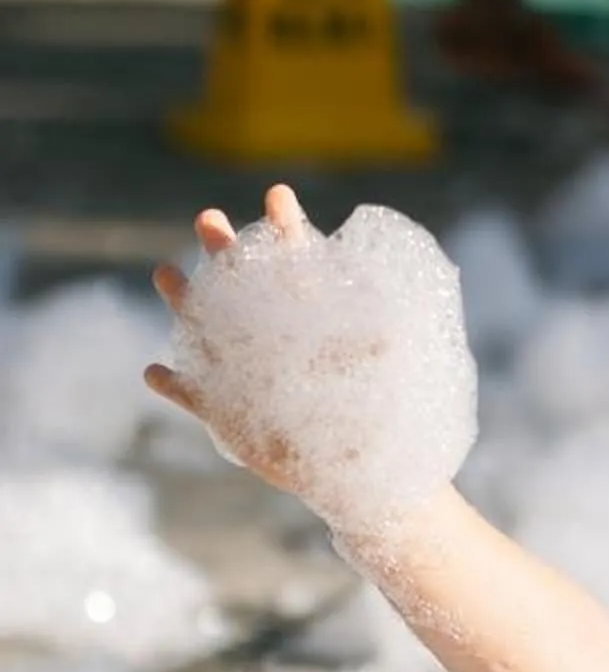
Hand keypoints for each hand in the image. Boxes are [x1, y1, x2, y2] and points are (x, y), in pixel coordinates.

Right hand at [146, 183, 477, 533]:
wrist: (362, 475)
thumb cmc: (384, 416)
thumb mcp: (389, 376)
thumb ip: (379, 351)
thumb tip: (384, 331)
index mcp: (313, 314)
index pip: (299, 261)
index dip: (286, 228)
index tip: (278, 197)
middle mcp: (272, 333)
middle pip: (241, 279)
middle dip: (224, 247)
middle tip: (208, 217)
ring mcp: (243, 370)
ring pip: (204, 327)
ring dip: (184, 301)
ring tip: (165, 272)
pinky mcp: (226, 412)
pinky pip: (191, 395)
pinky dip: (174, 385)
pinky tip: (156, 372)